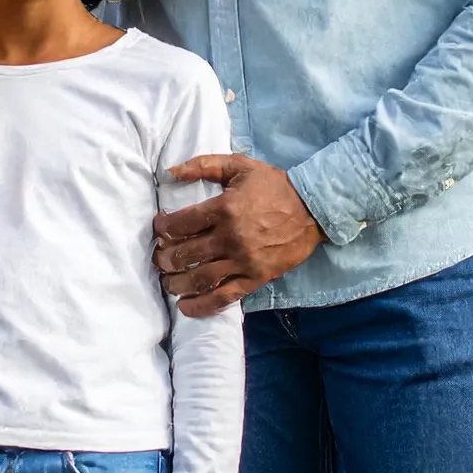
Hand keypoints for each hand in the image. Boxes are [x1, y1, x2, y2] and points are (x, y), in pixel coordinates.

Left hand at [151, 154, 323, 317]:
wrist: (313, 209)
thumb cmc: (274, 186)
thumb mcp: (240, 165)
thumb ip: (204, 165)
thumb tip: (170, 170)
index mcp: (223, 208)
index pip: (180, 224)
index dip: (162, 229)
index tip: (159, 230)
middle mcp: (230, 238)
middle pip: (185, 254)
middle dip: (164, 259)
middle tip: (159, 259)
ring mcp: (243, 261)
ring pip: (200, 278)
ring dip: (177, 283)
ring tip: (168, 282)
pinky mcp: (256, 278)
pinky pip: (224, 296)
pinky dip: (202, 305)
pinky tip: (185, 307)